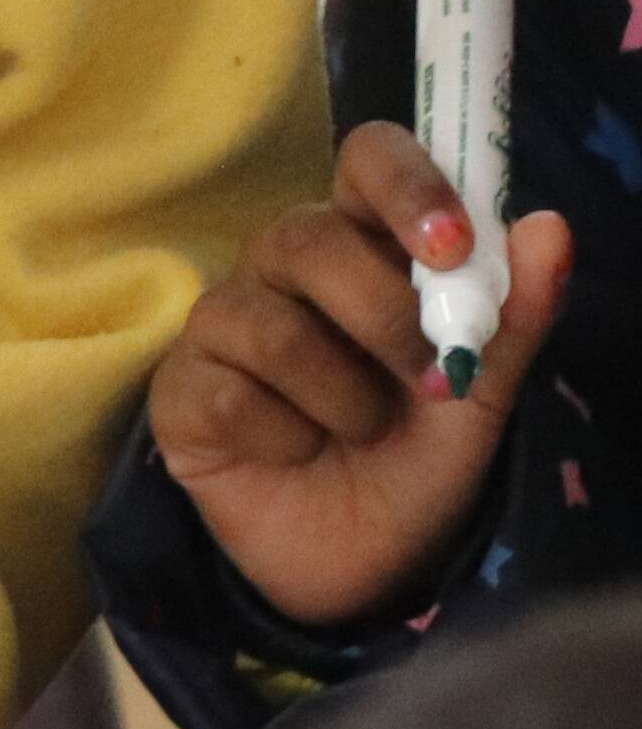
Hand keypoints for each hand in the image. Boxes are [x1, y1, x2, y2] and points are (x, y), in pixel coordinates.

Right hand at [144, 115, 567, 626]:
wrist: (367, 567)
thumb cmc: (420, 463)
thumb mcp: (483, 395)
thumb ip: (512, 314)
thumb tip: (548, 227)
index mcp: (365, 249)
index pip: (367, 161)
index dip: (404, 187)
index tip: (450, 247)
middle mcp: (284, 272)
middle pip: (305, 237)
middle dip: (383, 314)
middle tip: (429, 378)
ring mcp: (223, 326)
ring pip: (267, 322)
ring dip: (342, 395)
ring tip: (361, 435)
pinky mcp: (179, 391)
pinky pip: (227, 392)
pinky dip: (284, 437)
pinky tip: (295, 454)